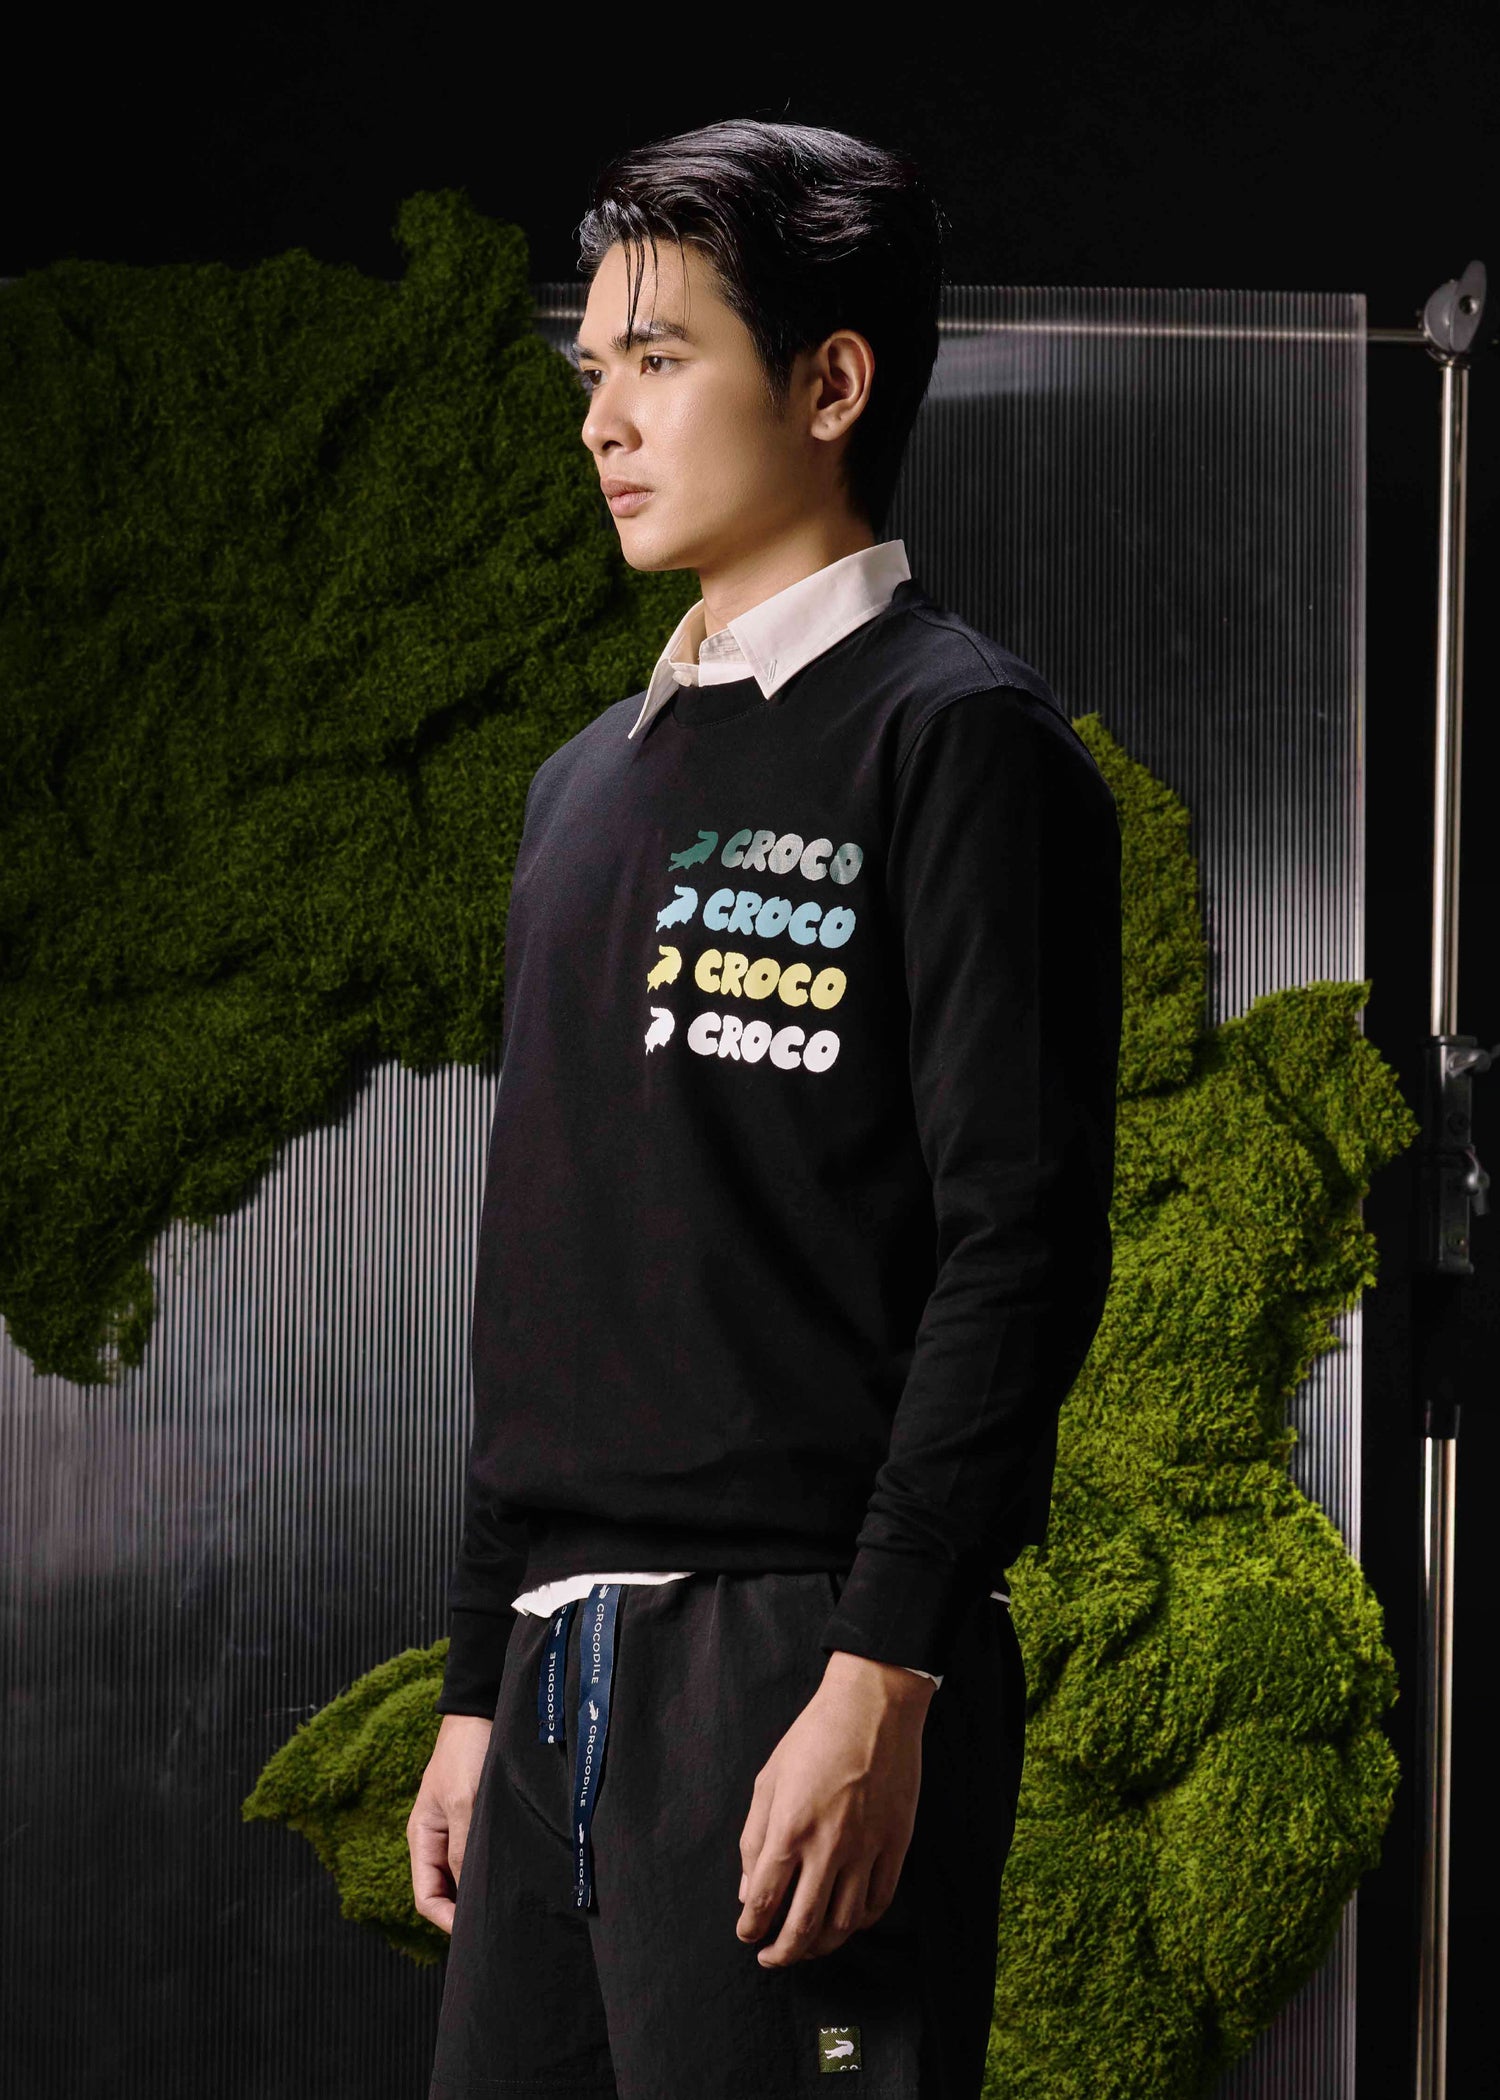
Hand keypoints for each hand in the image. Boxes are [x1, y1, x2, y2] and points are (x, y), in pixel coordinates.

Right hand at [407, 1713, 492, 1933]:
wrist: (482, 1711)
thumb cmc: (466, 1752)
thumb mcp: (463, 1801)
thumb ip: (462, 1848)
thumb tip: (469, 1894)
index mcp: (422, 1838)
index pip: (426, 1897)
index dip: (446, 1920)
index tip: (475, 1931)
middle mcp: (438, 1839)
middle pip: (446, 1891)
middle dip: (466, 1910)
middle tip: (498, 1926)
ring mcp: (458, 1829)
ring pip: (465, 1876)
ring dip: (481, 1889)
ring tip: (508, 1906)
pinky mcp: (479, 1819)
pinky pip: (481, 1855)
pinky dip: (492, 1868)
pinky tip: (514, 1875)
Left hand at [735, 1649, 933, 1966]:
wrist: (873, 1707)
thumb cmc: (814, 1736)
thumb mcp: (770, 1779)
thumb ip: (755, 1837)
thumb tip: (747, 1890)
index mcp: (790, 1828)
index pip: (764, 1899)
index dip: (751, 1927)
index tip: (747, 1934)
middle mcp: (828, 1846)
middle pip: (803, 1925)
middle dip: (783, 1953)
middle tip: (771, 1958)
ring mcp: (866, 1848)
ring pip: (843, 1923)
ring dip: (821, 1945)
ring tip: (807, 1947)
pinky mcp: (895, 1844)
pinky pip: (879, 1901)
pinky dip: (860, 1923)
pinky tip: (845, 1922)